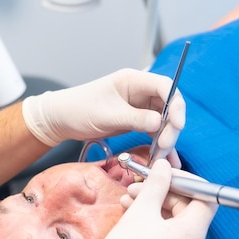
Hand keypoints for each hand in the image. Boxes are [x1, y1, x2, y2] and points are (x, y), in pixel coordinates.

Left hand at [22, 68, 184, 146]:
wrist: (61, 119)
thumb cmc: (78, 109)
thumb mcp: (107, 115)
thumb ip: (135, 119)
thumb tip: (160, 124)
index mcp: (133, 80)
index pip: (165, 86)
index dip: (176, 104)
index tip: (177, 124)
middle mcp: (140, 91)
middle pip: (168, 105)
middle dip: (171, 127)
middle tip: (165, 146)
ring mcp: (139, 106)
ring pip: (164, 121)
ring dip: (166, 138)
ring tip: (162, 158)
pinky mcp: (137, 120)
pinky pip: (154, 131)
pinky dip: (158, 144)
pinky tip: (162, 158)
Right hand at [73, 160, 217, 238]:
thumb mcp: (140, 212)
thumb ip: (156, 185)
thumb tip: (166, 165)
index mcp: (193, 232)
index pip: (206, 197)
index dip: (187, 180)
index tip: (164, 173)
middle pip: (188, 207)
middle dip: (162, 192)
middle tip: (136, 186)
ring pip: (174, 220)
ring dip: (153, 204)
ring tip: (127, 198)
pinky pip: (168, 234)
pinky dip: (152, 221)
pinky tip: (130, 214)